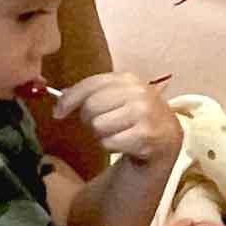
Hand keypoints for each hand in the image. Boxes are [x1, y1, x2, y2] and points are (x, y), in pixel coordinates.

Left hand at [55, 73, 181, 167]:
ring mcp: (144, 113)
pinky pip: (110, 143)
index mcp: (128, 79)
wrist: (166, 137)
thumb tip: (60, 101)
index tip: (58, 112)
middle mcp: (138, 92)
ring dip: (102, 135)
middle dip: (90, 119)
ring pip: (98, 126)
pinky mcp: (146, 135)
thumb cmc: (135, 116)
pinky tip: (125, 143)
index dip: (70, 99)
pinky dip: (112, 146)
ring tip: (117, 132)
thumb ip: (91, 94)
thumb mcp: (117, 97)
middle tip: (102, 124)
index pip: (91, 84)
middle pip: (91, 106)